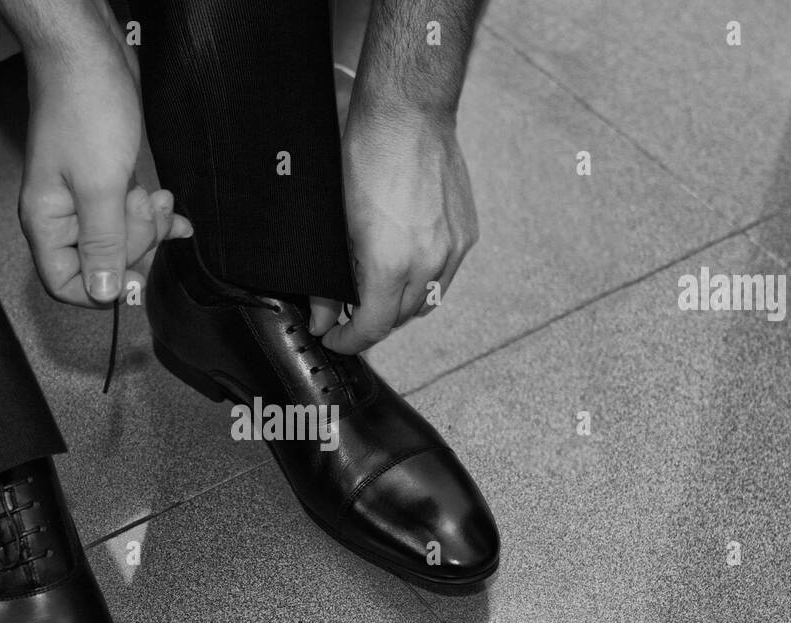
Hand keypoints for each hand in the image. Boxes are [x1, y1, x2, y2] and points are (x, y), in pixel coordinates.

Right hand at [17, 2, 191, 306]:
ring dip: (148, 226)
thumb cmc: (83, 106)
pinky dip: (154, 215)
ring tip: (156, 198)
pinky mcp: (105, 181)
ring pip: (121, 238)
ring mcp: (83, 198)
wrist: (88, 53)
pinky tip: (170, 209)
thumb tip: (104, 291)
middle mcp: (61, 215)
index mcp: (47, 221)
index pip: (66, 283)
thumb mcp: (100, 185)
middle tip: (143, 212)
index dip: (103, 287)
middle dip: (134, 244)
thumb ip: (103, 243)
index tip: (135, 274)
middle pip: (101, 262)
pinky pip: (130, 214)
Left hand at [312, 106, 477, 352]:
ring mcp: (453, 249)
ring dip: (400, 302)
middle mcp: (429, 262)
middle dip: (373, 321)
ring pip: (426, 300)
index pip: (374, 328)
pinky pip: (445, 274)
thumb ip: (328, 283)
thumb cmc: (363, 158)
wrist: (406, 114)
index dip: (350, 340)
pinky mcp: (466, 234)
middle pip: (400, 318)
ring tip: (376, 287)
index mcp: (391, 264)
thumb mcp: (334, 225)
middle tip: (349, 310)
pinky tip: (404, 262)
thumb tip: (324, 319)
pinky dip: (423, 279)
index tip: (336, 338)